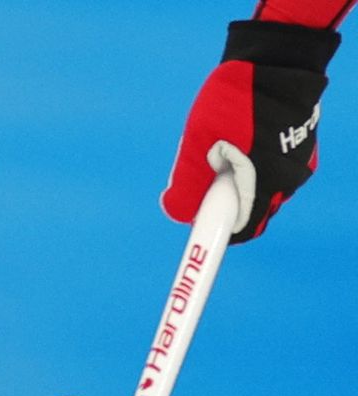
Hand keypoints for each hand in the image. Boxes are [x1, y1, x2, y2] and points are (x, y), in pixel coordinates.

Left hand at [162, 19, 341, 242]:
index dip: (215, 244)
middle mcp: (287, 181)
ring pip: (258, 189)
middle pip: (246, 212)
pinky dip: (251, 164)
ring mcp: (297, 165)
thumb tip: (177, 212)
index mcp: (261, 185)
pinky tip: (240, 135)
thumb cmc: (234, 99)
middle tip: (202, 173)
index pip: (238, 232)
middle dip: (221, 202)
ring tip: (223, 143)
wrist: (275, 59)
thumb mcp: (197, 143)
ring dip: (236, 179)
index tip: (197, 254)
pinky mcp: (299, 150)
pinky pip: (270, 170)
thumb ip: (186, 183)